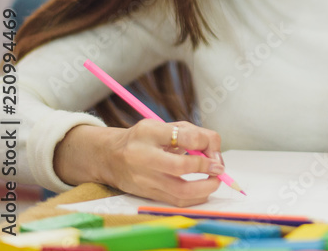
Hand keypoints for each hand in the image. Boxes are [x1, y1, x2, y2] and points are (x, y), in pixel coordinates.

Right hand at [100, 120, 224, 205]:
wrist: (109, 156)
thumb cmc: (145, 139)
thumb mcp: (164, 127)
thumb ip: (191, 134)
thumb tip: (215, 153)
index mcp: (149, 132)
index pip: (184, 136)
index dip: (205, 143)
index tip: (213, 148)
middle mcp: (143, 156)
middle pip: (180, 166)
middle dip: (206, 167)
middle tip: (218, 168)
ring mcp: (143, 178)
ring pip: (180, 190)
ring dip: (205, 187)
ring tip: (215, 180)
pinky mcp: (146, 194)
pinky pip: (175, 201)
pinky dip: (196, 198)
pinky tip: (204, 190)